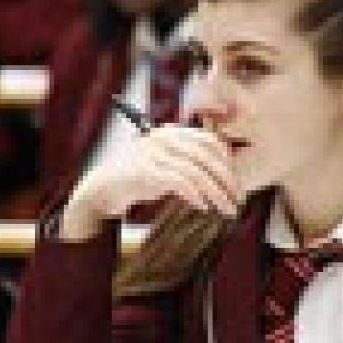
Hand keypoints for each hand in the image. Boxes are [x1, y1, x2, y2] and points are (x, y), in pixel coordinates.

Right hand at [59, 126, 243, 240]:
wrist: (104, 188)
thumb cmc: (140, 178)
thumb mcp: (168, 165)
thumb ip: (191, 164)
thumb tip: (225, 177)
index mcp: (173, 133)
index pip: (209, 141)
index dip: (227, 162)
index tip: (236, 183)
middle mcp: (164, 138)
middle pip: (206, 155)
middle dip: (226, 179)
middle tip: (238, 199)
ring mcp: (154, 153)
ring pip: (196, 171)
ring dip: (216, 192)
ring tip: (226, 209)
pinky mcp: (145, 171)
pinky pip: (179, 181)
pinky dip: (195, 195)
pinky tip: (203, 206)